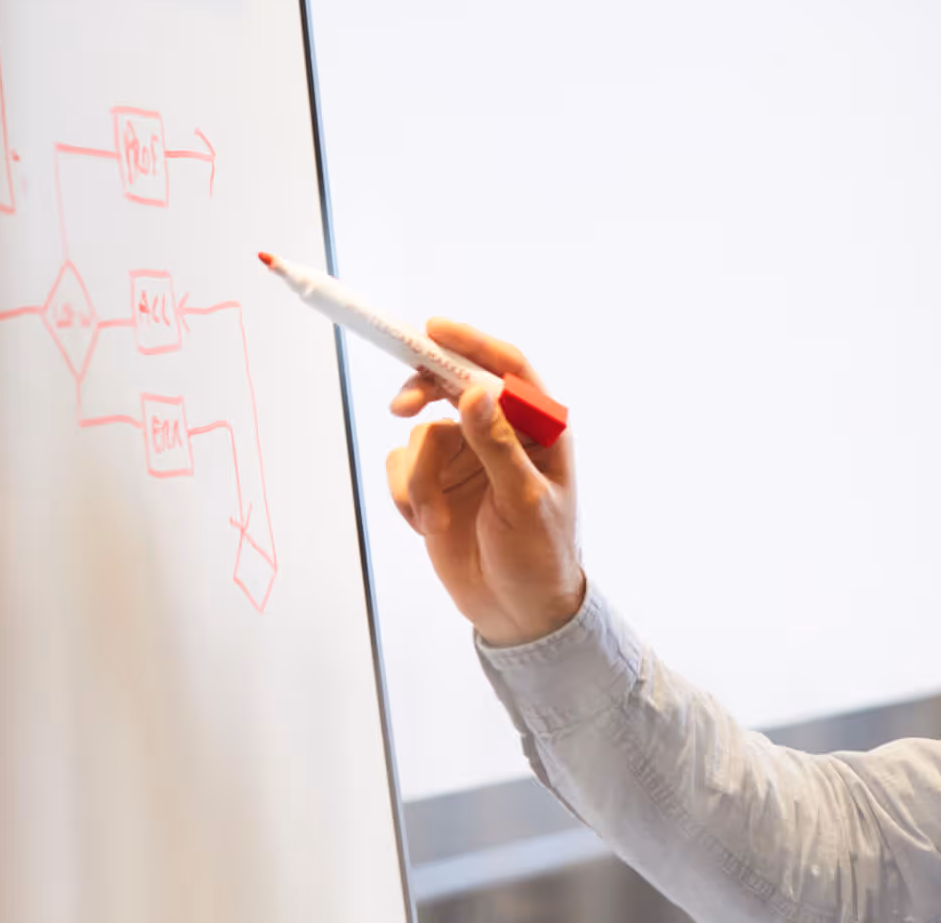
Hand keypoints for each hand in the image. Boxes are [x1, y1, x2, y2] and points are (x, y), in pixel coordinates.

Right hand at [385, 318, 583, 646]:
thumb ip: (497, 445)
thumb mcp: (523, 501)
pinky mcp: (435, 482)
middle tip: (400, 405)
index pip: (507, 369)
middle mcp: (500, 435)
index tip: (433, 329)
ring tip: (436, 519)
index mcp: (539, 430)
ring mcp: (465, 458)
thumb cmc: (539, 556)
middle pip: (451, 386)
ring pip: (419, 435)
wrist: (516, 611)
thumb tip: (473, 394)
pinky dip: (406, 495)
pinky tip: (427, 525)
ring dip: (419, 478)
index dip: (470, 343)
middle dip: (422, 392)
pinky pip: (401, 466)